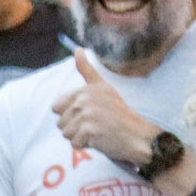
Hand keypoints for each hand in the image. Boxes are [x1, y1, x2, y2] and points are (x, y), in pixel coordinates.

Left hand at [52, 52, 158, 168]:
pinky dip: (86, 145)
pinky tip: (101, 140)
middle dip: (75, 128)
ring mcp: (87, 113)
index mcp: (87, 88)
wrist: (139, 136)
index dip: (71, 115)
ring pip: (65, 133)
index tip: (91, 114)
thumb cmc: (120, 116)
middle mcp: (86, 97)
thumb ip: (87, 71)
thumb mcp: (104, 88)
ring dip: (80, 137)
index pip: (56, 107)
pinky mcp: (88, 129)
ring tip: (99, 131)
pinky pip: (74, 143)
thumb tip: (77, 49)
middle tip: (97, 125)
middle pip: (60, 122)